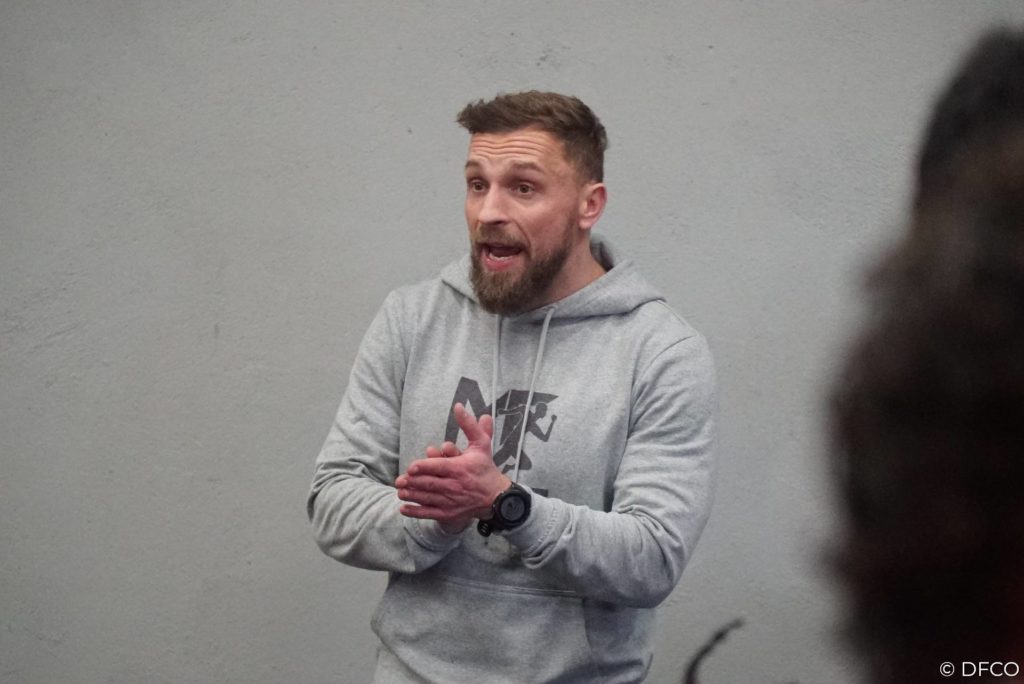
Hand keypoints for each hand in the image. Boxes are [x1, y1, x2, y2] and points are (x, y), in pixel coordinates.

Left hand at [395, 403, 510, 531]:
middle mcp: (455, 485)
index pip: (439, 467)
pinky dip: (416, 512)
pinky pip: (430, 513)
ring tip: (399, 492)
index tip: (411, 467)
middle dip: (412, 482)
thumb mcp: (481, 444)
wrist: (496, 496)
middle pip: (430, 483)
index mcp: (460, 468)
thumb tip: (458, 406)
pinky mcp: (449, 513)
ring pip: (428, 498)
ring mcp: (451, 501)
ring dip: (412, 495)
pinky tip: (403, 508)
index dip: (423, 467)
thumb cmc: (485, 468)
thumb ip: (469, 425)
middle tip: (398, 480)